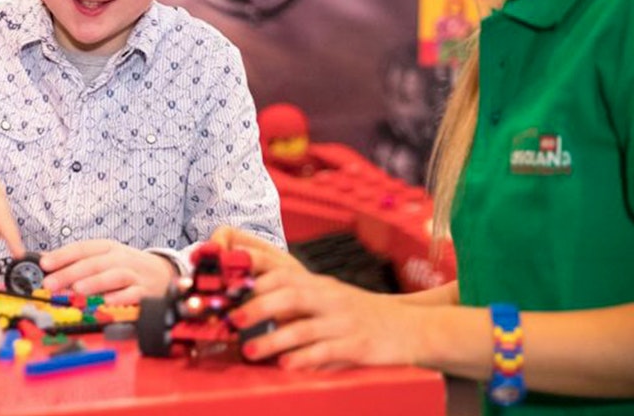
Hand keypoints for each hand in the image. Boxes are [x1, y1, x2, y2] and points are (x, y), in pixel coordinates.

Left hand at [38, 239, 176, 305]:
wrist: (164, 273)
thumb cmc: (127, 266)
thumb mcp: (104, 258)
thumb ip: (78, 261)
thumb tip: (46, 263)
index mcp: (108, 248)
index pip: (83, 248)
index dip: (63, 255)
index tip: (44, 263)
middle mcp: (121, 258)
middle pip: (95, 263)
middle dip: (71, 272)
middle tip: (51, 283)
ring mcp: (134, 275)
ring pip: (114, 275)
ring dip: (95, 282)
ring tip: (77, 289)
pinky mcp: (146, 292)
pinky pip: (133, 294)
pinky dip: (120, 297)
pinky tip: (107, 301)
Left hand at [215, 226, 421, 369]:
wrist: (410, 327)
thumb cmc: (357, 315)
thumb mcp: (326, 299)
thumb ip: (293, 303)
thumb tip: (246, 309)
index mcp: (318, 284)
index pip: (282, 272)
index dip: (254, 276)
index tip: (227, 286)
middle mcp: (330, 298)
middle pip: (290, 294)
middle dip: (257, 306)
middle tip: (231, 320)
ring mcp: (344, 321)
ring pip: (304, 327)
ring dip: (273, 339)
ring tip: (249, 350)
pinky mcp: (358, 345)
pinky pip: (327, 351)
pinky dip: (304, 358)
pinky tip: (285, 366)